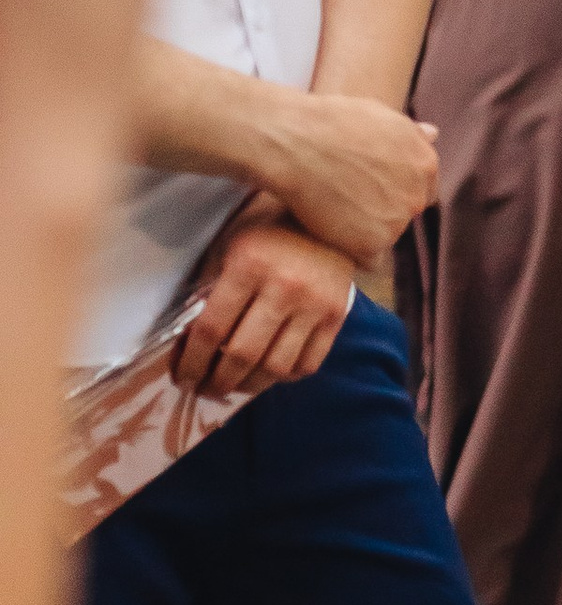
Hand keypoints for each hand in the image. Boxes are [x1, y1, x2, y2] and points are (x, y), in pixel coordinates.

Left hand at [178, 219, 359, 398]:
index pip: (211, 329)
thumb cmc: (266, 230)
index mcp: (249, 266)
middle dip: (216, 382)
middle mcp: (285, 287)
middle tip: (203, 390)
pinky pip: (308, 363)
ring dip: (249, 386)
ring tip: (234, 385)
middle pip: (243, 355)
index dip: (191, 361)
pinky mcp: (338, 315)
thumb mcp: (228, 247)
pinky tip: (269, 372)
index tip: (181, 378)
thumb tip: (188, 342)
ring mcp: (315, 304)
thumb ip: (209, 290)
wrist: (328, 215)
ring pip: (277, 367)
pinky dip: (285, 377)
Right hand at [264, 88, 439, 258]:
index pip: (422, 190)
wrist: (297, 142)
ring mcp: (398, 222)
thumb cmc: (330, 123)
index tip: (367, 187)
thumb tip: (434, 134)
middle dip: (382, 210)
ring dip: (364, 232)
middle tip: (346, 199)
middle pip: (404, 215)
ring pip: (386, 238)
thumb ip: (410, 134)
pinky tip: (332, 236)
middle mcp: (417, 194)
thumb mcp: (380, 115)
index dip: (393, 189)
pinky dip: (352, 253)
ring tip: (333, 214)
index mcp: (425, 164)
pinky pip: (369, 261)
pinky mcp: (373, 243)